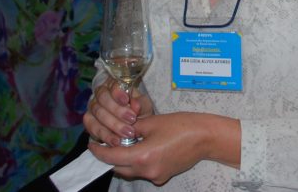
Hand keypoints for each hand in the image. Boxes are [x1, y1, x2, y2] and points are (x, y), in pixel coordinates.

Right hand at [84, 79, 151, 146]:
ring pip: (98, 114)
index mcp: (114, 84)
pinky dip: (105, 135)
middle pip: (103, 99)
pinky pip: (92, 128)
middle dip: (118, 111)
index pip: (112, 85)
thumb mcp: (143, 105)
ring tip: (127, 134)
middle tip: (132, 121)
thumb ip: (141, 104)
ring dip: (113, 125)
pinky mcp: (89, 122)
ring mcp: (92, 107)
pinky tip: (116, 141)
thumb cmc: (137, 109)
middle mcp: (100, 93)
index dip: (118, 93)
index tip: (127, 101)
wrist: (130, 122)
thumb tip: (136, 105)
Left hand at [87, 110, 239, 183]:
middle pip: (118, 168)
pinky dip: (138, 162)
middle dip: (110, 157)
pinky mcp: (163, 176)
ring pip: (130, 171)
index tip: (91, 144)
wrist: (206, 137)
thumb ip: (132, 129)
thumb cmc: (182, 125)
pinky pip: (143, 171)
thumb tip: (119, 132)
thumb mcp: (153, 122)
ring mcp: (156, 176)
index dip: (98, 151)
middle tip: (106, 142)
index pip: (111, 158)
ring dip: (124, 160)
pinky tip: (143, 148)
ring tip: (125, 143)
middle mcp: (147, 171)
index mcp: (142, 156)